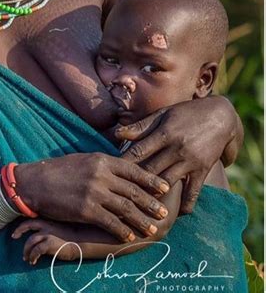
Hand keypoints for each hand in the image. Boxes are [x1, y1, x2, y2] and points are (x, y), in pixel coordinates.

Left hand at [12, 219, 78, 264]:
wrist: (80, 241)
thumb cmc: (71, 236)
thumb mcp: (58, 228)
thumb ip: (49, 229)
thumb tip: (39, 237)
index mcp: (48, 221)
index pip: (31, 220)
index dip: (22, 225)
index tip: (16, 232)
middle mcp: (46, 225)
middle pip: (28, 226)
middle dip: (19, 231)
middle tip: (14, 237)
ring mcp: (47, 234)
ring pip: (30, 241)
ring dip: (26, 251)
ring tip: (26, 259)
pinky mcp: (49, 244)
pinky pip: (36, 251)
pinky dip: (32, 256)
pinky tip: (33, 261)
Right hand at [14, 153, 169, 243]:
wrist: (35, 182)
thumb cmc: (59, 170)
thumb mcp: (84, 159)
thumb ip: (104, 164)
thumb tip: (123, 168)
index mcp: (102, 159)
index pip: (133, 169)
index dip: (151, 180)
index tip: (165, 187)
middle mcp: (101, 175)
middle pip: (133, 190)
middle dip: (151, 202)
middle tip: (163, 212)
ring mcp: (94, 192)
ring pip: (126, 208)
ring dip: (142, 220)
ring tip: (153, 228)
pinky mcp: (86, 209)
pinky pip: (110, 222)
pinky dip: (122, 230)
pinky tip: (130, 236)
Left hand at [115, 96, 239, 213]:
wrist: (220, 116)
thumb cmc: (185, 113)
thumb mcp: (163, 114)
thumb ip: (140, 126)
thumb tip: (116, 134)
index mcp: (163, 133)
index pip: (138, 151)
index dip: (123, 164)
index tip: (109, 175)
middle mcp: (176, 148)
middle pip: (150, 170)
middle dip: (133, 183)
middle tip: (117, 196)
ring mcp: (190, 161)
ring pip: (167, 183)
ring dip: (153, 197)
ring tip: (136, 209)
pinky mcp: (202, 171)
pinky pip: (192, 192)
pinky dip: (184, 205)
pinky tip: (173, 216)